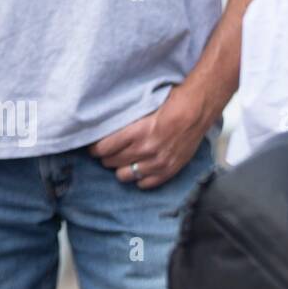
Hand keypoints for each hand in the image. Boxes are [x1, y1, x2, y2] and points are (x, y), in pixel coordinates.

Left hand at [88, 83, 209, 188]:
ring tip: (121, 162)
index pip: (103, 148)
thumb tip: (103, 128)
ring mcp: (157, 162)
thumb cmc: (168, 104)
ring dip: (120, 169)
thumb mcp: (141, 109)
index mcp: (135, 133)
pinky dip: (139, 178)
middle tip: (105, 153)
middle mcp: (145, 150)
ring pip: (125, 176)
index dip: (94, 149)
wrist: (195, 112)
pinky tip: (138, 170)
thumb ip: (124, 122)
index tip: (92, 148)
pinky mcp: (169, 170)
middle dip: (105, 158)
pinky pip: (146, 184)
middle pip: (111, 162)